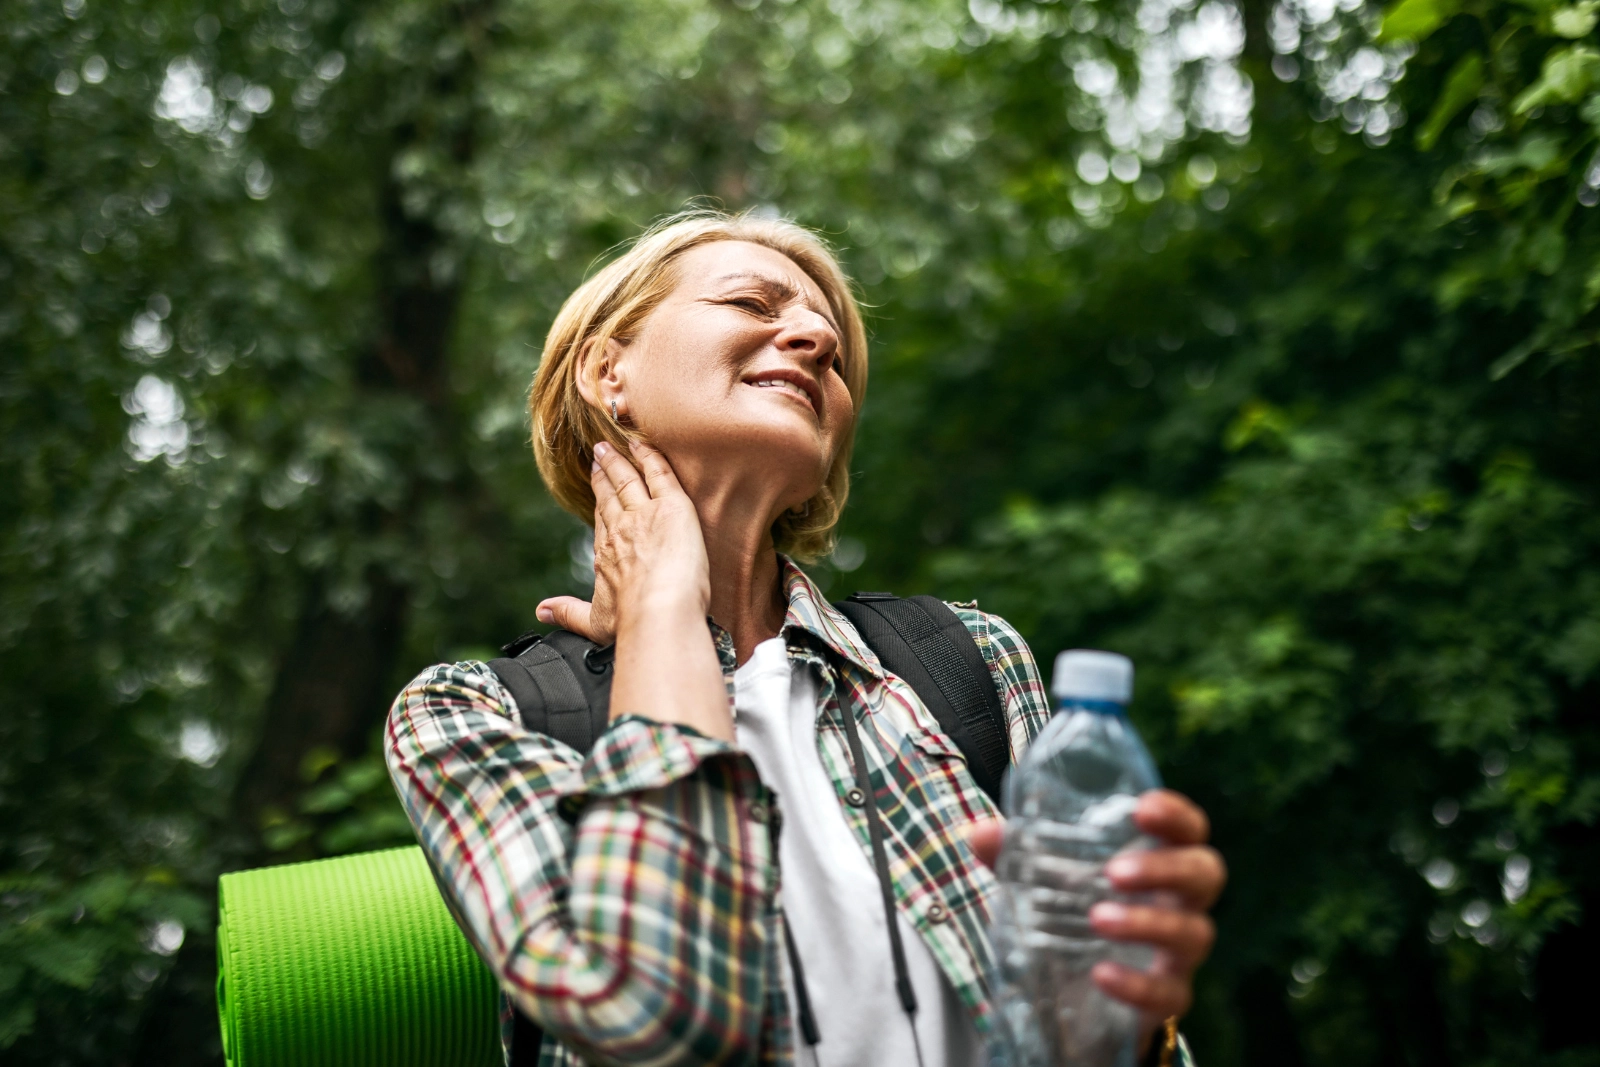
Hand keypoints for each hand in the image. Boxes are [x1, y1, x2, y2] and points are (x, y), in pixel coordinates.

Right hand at [535, 439, 730, 739]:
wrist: (656, 614)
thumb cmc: (631, 622)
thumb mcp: (595, 623)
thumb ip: (568, 614)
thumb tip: (540, 612)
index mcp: (605, 553)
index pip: (602, 518)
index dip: (599, 499)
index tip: (595, 485)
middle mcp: (620, 528)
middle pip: (610, 493)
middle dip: (604, 473)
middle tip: (599, 454)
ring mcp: (644, 514)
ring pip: (629, 478)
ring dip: (620, 460)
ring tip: (612, 446)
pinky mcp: (671, 506)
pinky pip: (658, 472)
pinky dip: (650, 456)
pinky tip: (643, 444)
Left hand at [966, 789, 1224, 1052]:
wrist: (1081, 993)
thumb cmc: (1075, 912)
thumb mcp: (1044, 880)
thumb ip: (1016, 855)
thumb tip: (978, 833)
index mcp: (1159, 860)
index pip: (1189, 829)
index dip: (1175, 815)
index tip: (1143, 808)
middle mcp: (1180, 902)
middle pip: (1205, 874)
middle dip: (1165, 868)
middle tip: (1115, 871)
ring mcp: (1179, 953)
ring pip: (1192, 933)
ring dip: (1147, 922)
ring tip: (1097, 919)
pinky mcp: (1166, 997)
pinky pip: (1170, 994)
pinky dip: (1137, 984)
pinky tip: (1101, 975)